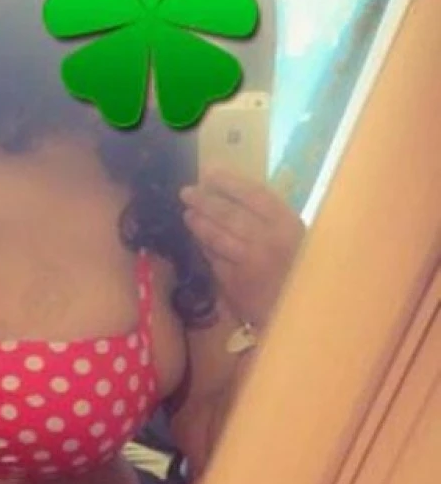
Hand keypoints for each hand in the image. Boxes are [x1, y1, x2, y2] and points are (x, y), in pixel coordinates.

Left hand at [180, 168, 305, 327]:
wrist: (296, 310)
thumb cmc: (294, 268)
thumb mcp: (291, 237)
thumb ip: (267, 217)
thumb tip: (230, 192)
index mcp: (287, 224)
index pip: (254, 194)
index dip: (229, 182)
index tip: (209, 172)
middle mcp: (269, 241)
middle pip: (229, 214)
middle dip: (204, 201)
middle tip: (186, 192)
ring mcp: (250, 263)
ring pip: (217, 237)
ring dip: (199, 223)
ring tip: (188, 214)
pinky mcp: (235, 283)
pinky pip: (214, 259)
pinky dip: (205, 248)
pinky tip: (198, 240)